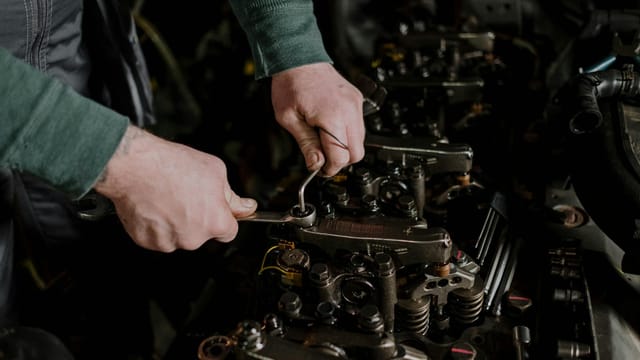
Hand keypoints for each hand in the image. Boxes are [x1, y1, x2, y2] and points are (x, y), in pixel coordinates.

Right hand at [94, 126, 256, 251]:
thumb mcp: (215, 171)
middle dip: (197, 218)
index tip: (214, 209)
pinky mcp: (147, 242)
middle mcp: (193, 238)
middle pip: (202, 234)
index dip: (222, 217)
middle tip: (185, 194)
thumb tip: (247, 207)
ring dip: (175, 222)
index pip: (229, 231)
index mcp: (215, 222)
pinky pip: (157, 237)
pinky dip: (156, 225)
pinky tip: (154, 205)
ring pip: (179, 236)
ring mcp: (169, 242)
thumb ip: (232, 196)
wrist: (135, 166)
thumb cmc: (172, 166)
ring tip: (167, 197)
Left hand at [271, 63, 364, 175]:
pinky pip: (358, 126)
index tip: (320, 170)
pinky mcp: (357, 100)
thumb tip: (316, 165)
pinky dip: (347, 133)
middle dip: (340, 160)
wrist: (299, 57)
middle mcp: (349, 111)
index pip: (341, 157)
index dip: (330, 168)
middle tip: (322, 157)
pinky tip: (330, 127)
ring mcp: (355, 105)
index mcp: (332, 117)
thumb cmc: (290, 84)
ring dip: (344, 147)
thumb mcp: (289, 119)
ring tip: (323, 139)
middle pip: (357, 153)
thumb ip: (306, 144)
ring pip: (360, 141)